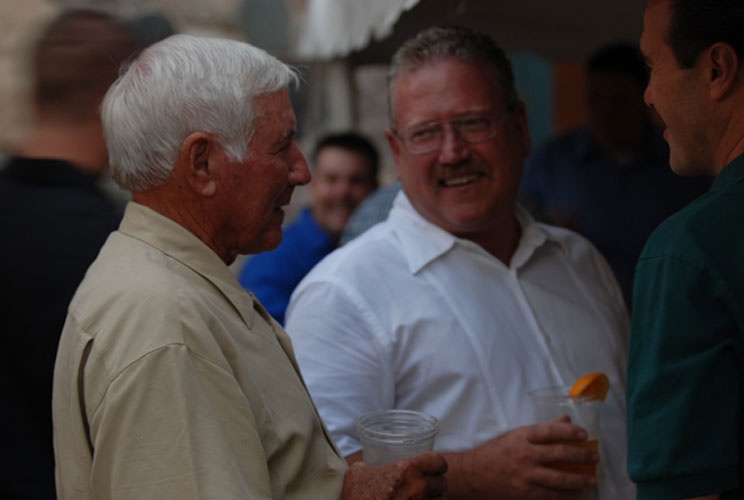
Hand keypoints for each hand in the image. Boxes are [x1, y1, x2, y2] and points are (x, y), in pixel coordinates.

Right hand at [341, 451, 447, 498]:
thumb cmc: (355, 497)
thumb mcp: (357, 473)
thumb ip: (368, 465)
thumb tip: (366, 466)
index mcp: (407, 470)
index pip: (438, 462)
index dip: (438, 463)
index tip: (436, 466)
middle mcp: (418, 489)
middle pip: (443, 484)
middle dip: (437, 484)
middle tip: (429, 485)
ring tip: (425, 499)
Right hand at [445, 416, 597, 498]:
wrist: (474, 474)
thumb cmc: (496, 452)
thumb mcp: (516, 436)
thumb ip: (542, 429)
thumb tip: (566, 420)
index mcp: (522, 436)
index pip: (551, 431)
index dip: (570, 432)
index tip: (584, 435)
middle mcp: (525, 454)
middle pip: (560, 454)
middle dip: (581, 456)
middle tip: (595, 457)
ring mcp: (526, 475)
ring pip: (559, 478)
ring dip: (579, 480)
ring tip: (592, 480)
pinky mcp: (525, 493)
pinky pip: (551, 495)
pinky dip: (566, 496)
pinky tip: (577, 495)